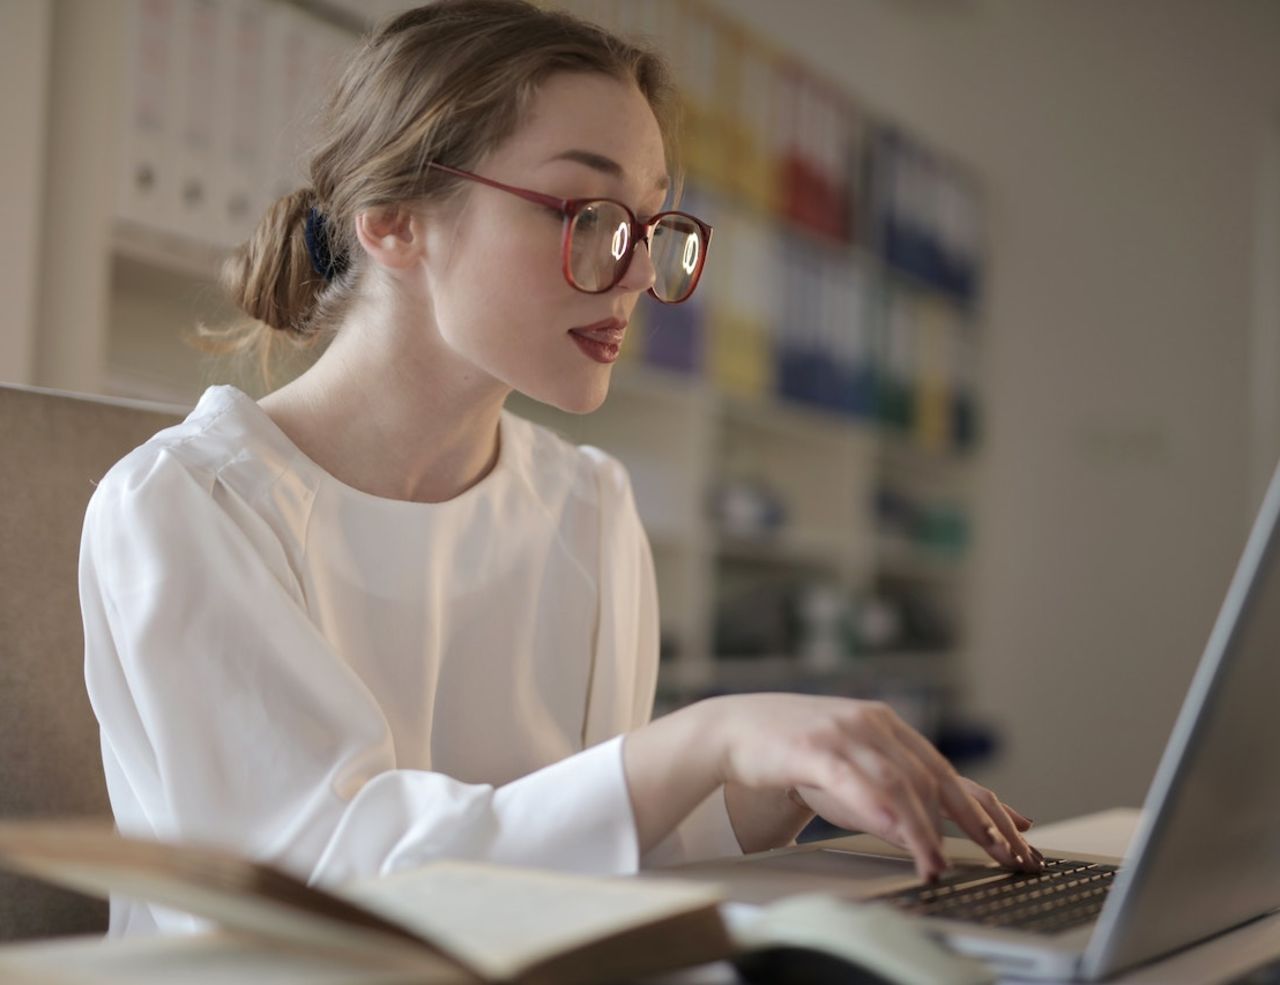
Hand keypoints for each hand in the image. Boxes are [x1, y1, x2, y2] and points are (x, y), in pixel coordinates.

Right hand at [705, 693, 1041, 881]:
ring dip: (922, 827)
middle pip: (929, 777)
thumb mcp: (850, 769)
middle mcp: (871, 723)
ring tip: (936, 862)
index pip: (943, 769)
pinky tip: (896, 830)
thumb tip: (927, 831)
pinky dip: (878, 807)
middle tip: (995, 856)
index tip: (1012, 838)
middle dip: (967, 822)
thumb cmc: (792, 752)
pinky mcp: (811, 746)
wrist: (732, 728)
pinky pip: (853, 779)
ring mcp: (842, 732)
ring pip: (896, 782)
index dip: (980, 805)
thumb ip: (888, 791)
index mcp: (885, 724)